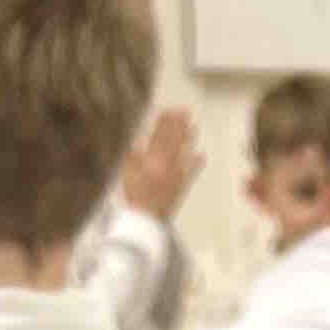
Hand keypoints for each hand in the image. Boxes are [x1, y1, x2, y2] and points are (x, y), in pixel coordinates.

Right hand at [120, 107, 202, 222]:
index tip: (168, 111)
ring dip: (188, 139)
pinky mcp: (180, 186)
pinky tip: (201, 156)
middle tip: (185, 111)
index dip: (163, 123)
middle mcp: (165, 164)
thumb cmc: (134, 196)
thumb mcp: (127, 174)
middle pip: (173, 141)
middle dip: (178, 125)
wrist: (146, 218)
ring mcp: (175, 175)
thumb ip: (133, 158)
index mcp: (151, 160)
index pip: (158, 137)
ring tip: (194, 127)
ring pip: (182, 153)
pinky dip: (196, 165)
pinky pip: (190, 174)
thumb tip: (138, 144)